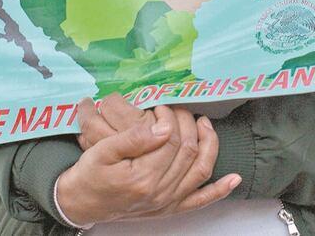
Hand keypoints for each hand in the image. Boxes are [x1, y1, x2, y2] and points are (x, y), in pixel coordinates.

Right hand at [57, 105, 239, 224]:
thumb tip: (163, 126)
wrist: (81, 203)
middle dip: (188, 124)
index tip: (161, 105)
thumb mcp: (101, 151)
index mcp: (143, 177)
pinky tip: (233, 179)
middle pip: (188, 151)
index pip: (171, 139)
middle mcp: (160, 192)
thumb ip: (133, 138)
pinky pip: (200, 200)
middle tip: (178, 108)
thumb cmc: (89, 175)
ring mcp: (167, 202)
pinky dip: (219, 190)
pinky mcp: (169, 208)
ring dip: (210, 146)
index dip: (170, 117)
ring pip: (200, 170)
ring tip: (206, 124)